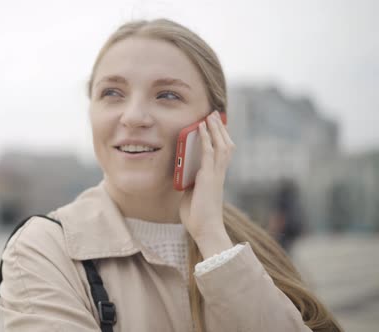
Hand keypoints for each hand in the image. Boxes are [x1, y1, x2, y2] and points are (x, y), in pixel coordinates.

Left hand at [179, 111, 235, 257]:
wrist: (205, 230)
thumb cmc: (197, 216)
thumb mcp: (190, 194)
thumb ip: (189, 182)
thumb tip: (182, 173)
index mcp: (216, 177)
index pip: (221, 153)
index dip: (220, 138)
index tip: (216, 125)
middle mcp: (219, 174)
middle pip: (225, 145)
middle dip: (220, 129)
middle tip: (215, 114)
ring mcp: (216, 175)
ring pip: (221, 145)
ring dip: (216, 129)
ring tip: (211, 115)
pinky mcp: (209, 177)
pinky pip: (209, 153)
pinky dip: (206, 139)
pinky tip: (202, 128)